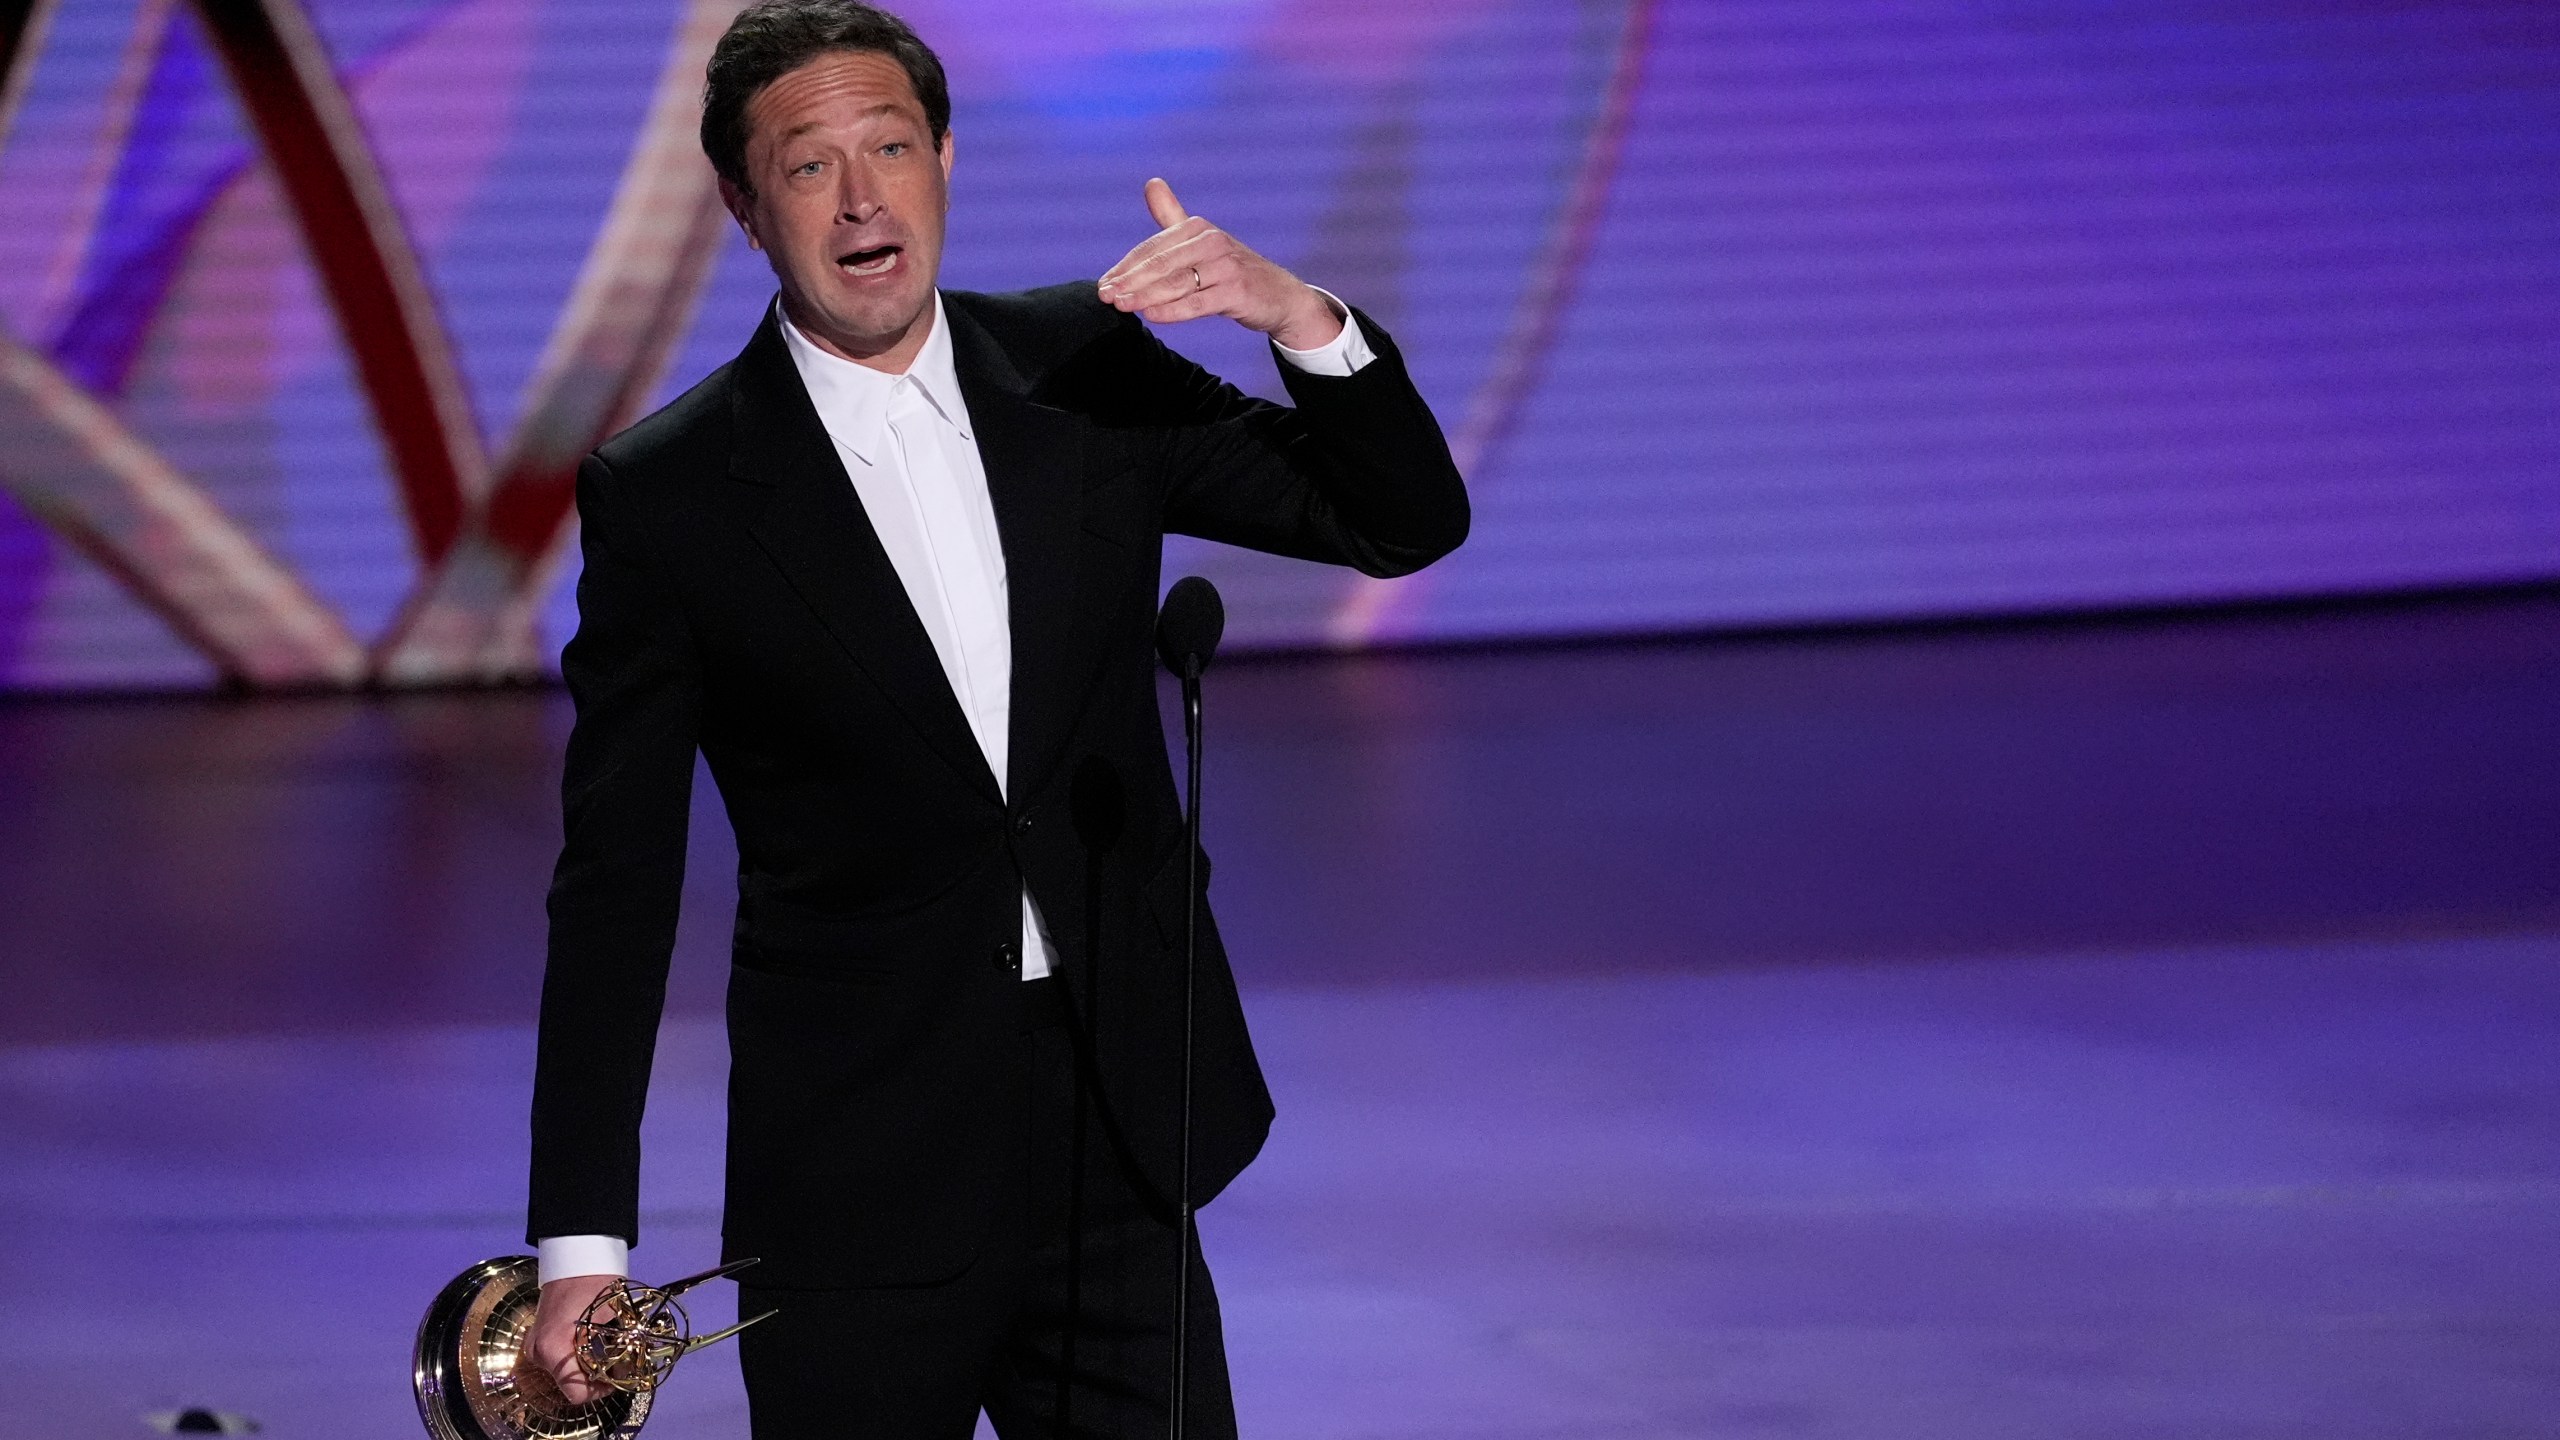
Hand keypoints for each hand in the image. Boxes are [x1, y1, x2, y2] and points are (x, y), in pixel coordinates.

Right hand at [522, 1273, 618, 1408]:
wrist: (574, 1258)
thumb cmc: (596, 1283)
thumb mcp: (614, 1318)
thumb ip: (618, 1351)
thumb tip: (628, 1374)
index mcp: (554, 1349)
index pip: (576, 1393)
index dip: (600, 1389)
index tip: (617, 1377)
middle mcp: (538, 1353)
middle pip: (570, 1384)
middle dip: (594, 1378)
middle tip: (615, 1363)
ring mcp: (534, 1348)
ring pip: (564, 1373)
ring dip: (585, 1368)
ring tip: (604, 1351)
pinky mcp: (536, 1340)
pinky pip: (558, 1360)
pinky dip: (575, 1358)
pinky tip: (589, 1344)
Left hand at [1098, 178, 1343, 350]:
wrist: (1279, 295)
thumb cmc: (1232, 269)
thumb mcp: (1202, 241)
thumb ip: (1173, 215)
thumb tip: (1151, 182)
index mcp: (1198, 228)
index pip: (1152, 249)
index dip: (1126, 267)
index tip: (1104, 284)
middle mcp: (1212, 242)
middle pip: (1161, 264)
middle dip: (1129, 281)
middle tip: (1105, 296)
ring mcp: (1226, 266)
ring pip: (1176, 283)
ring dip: (1145, 295)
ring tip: (1121, 306)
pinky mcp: (1237, 291)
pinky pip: (1198, 302)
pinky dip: (1173, 309)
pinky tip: (1151, 315)